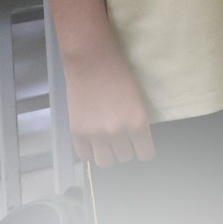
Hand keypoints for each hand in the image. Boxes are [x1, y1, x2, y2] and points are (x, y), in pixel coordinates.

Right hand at [64, 44, 153, 166]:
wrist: (91, 62)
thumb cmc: (120, 74)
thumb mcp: (138, 100)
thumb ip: (136, 121)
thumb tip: (135, 139)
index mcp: (138, 123)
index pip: (145, 154)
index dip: (143, 151)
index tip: (140, 147)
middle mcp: (117, 132)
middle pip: (125, 157)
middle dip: (125, 149)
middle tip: (121, 138)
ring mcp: (95, 135)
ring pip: (105, 162)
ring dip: (107, 153)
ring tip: (106, 142)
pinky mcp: (77, 132)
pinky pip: (84, 155)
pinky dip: (89, 150)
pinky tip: (91, 139)